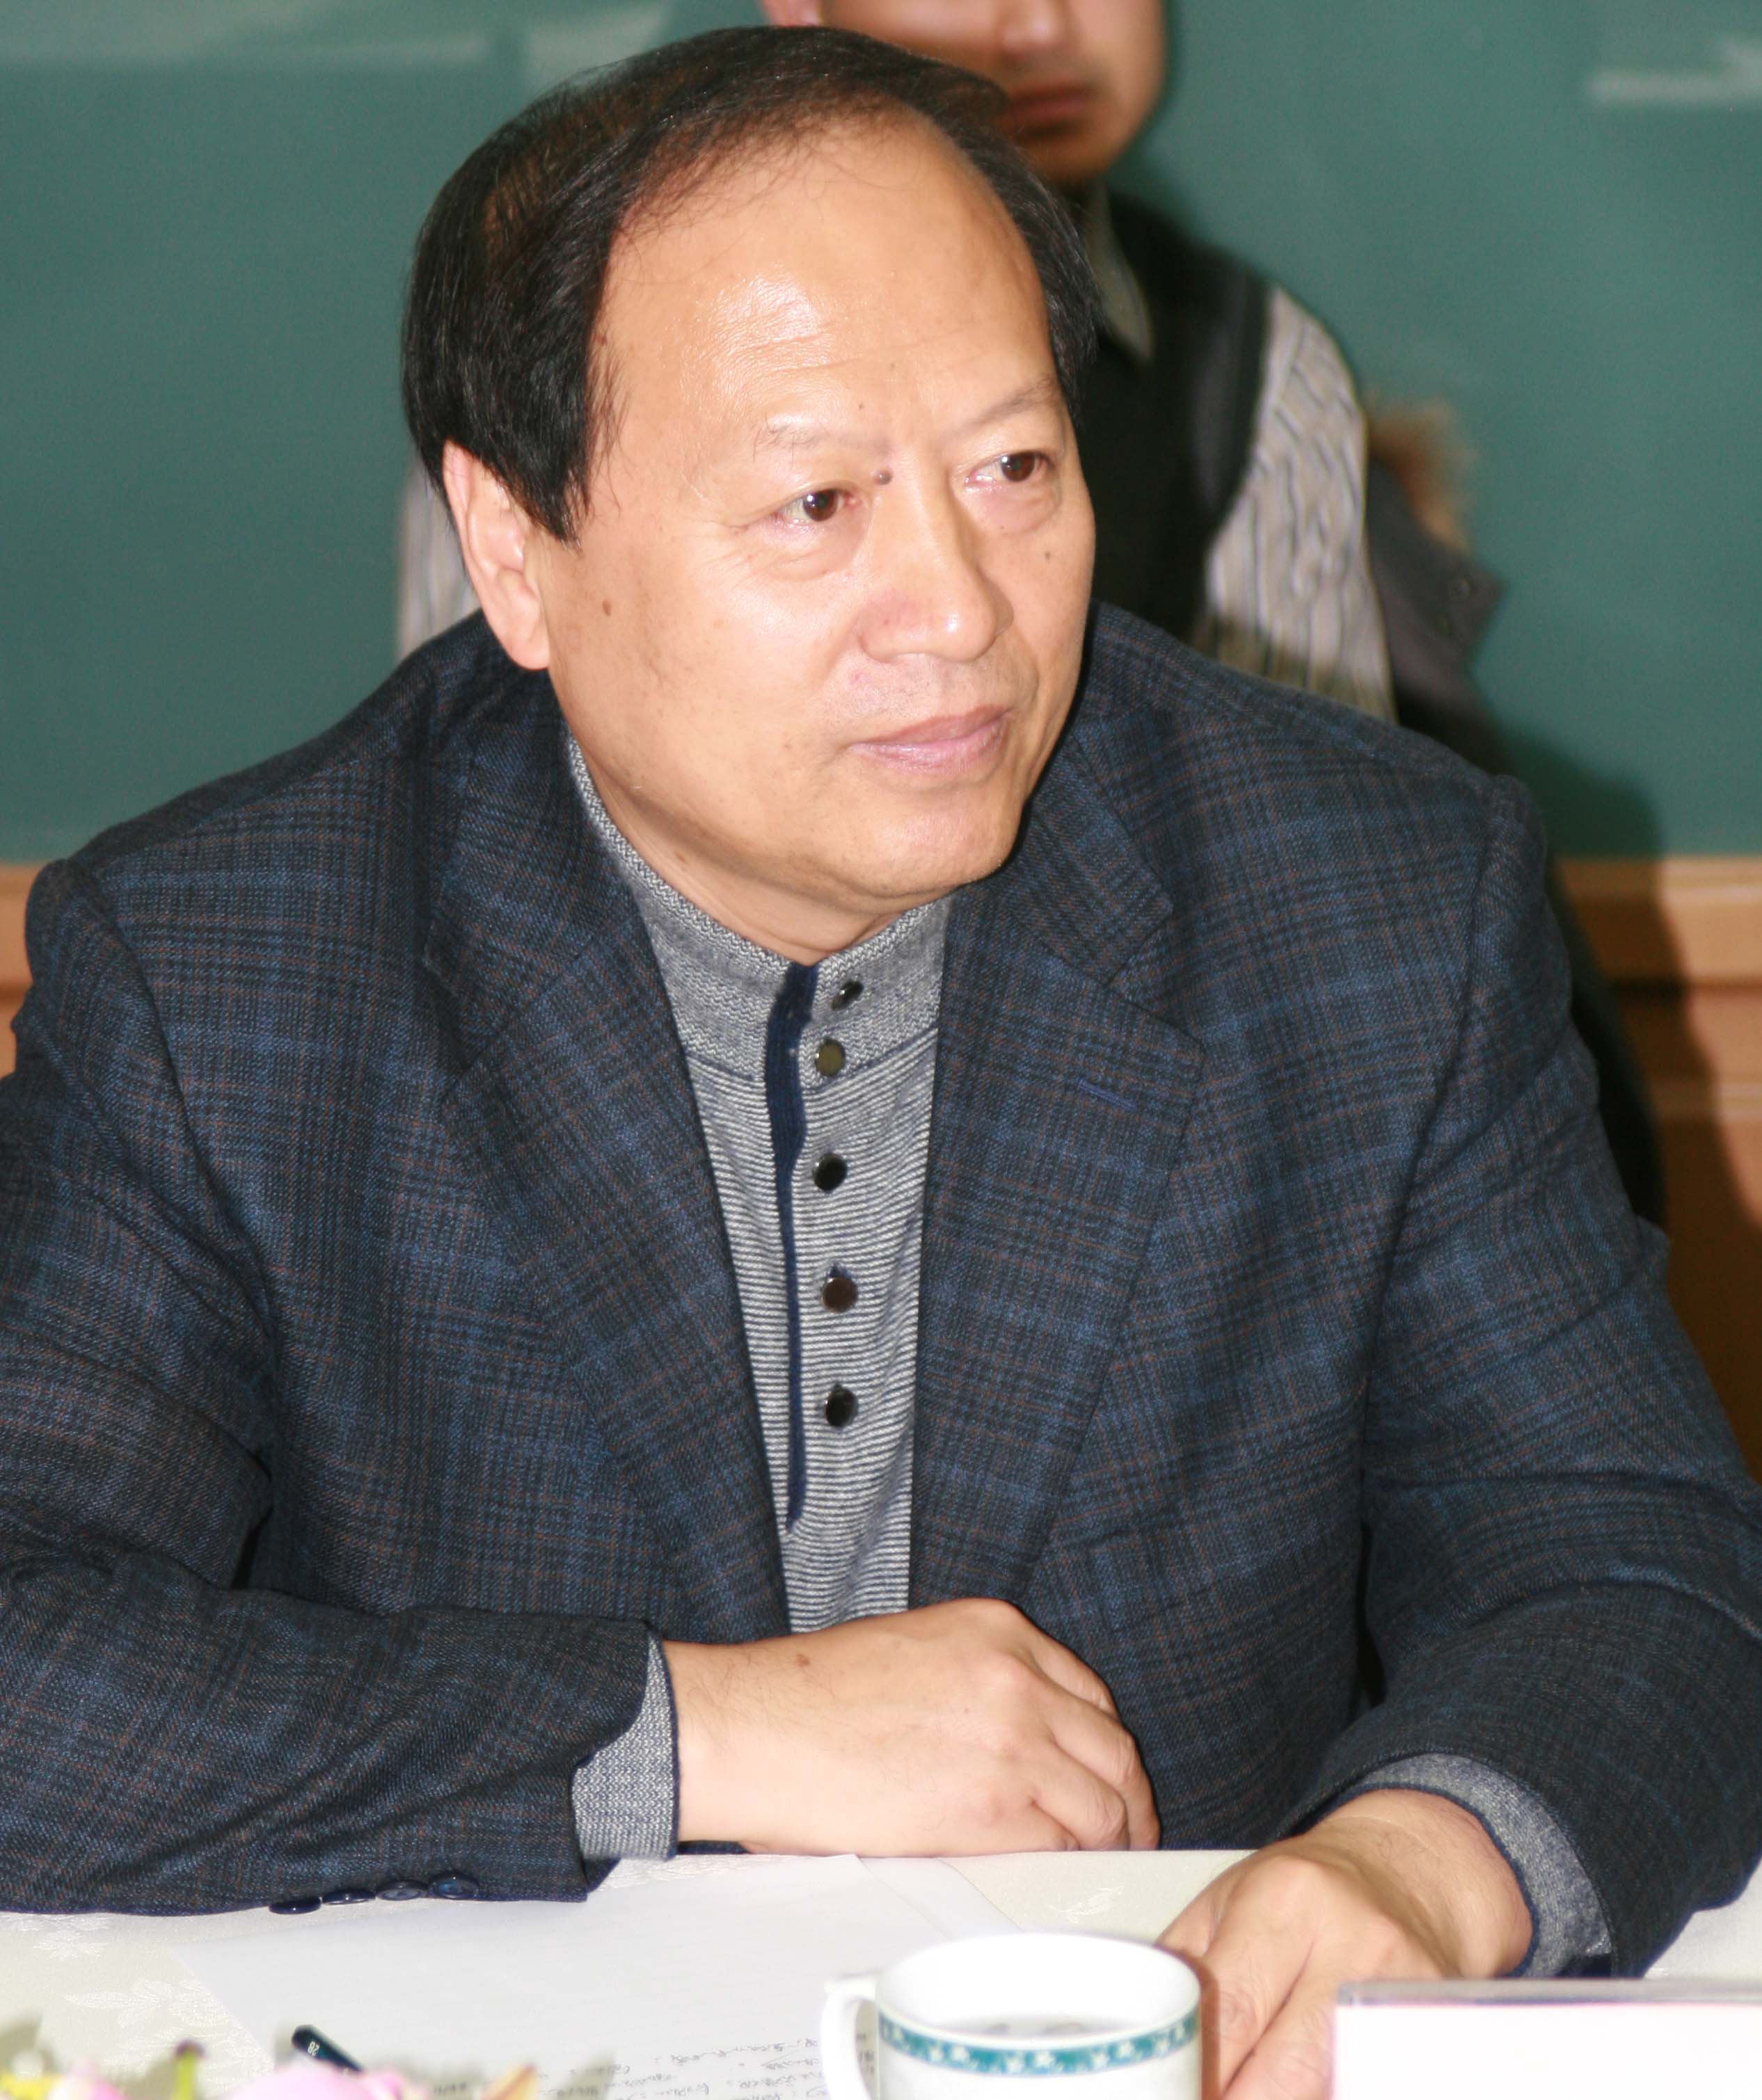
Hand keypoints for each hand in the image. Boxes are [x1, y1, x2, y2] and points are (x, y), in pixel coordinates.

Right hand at [665, 1597, 1157, 1855]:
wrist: (758, 1728)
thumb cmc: (809, 1699)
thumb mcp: (918, 1652)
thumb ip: (978, 1682)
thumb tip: (1010, 1739)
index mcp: (998, 1630)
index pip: (1090, 1694)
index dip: (1102, 1745)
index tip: (1103, 1775)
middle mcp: (1019, 1678)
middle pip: (1112, 1748)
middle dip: (1124, 1795)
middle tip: (1122, 1829)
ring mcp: (1014, 1742)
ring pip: (1103, 1802)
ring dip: (1107, 1837)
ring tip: (1096, 1863)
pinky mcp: (995, 1808)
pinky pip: (1063, 1842)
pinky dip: (1067, 1861)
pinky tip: (1054, 1872)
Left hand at [1160, 1789, 1531, 2099]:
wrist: (1406, 1873)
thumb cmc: (1304, 1890)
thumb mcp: (1228, 1901)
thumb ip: (1184, 1967)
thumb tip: (1143, 2035)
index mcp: (1287, 1900)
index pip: (1234, 2010)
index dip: (1199, 2072)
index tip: (1170, 2092)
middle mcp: (1353, 1942)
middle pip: (1291, 2068)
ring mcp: (1405, 1990)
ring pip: (1335, 2087)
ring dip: (1288, 2099)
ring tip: (1247, 2090)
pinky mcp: (1438, 2028)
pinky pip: (1375, 2083)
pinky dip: (1334, 2093)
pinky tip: (1305, 2090)